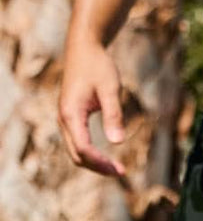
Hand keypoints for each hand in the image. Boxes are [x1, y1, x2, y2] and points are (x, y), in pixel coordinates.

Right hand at [58, 40, 127, 178]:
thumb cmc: (98, 66)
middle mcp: (64, 120)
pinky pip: (77, 141)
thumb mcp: (111, 88)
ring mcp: (66, 119)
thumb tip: (118, 142)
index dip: (100, 163)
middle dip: (97, 166)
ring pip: (75, 150)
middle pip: (77, 155)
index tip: (119, 170)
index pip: (83, 149)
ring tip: (116, 167)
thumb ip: (114, 114)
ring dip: (94, 161)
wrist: (84, 48)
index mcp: (71, 115)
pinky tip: (105, 153)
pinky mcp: (71, 116)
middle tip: (121, 172)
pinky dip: (90, 151)